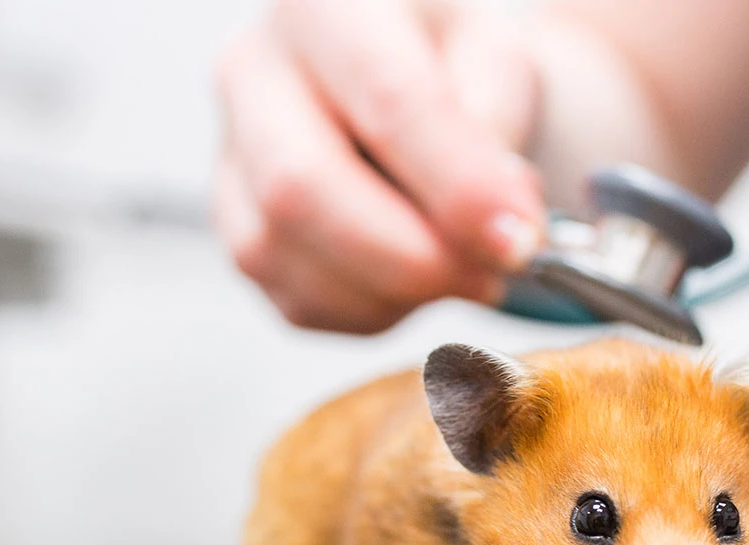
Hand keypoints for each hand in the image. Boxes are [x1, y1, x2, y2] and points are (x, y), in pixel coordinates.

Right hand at [211, 0, 545, 332]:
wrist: (416, 78)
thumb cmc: (455, 62)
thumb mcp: (497, 58)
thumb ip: (495, 127)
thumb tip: (498, 222)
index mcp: (326, 7)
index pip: (388, 101)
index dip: (457, 186)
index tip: (518, 241)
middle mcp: (254, 71)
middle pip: (302, 187)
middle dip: (410, 257)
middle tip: (492, 276)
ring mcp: (231, 154)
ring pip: (284, 254)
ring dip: (391, 291)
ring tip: (461, 271)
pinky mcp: (238, 227)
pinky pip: (293, 298)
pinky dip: (370, 310)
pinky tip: (415, 282)